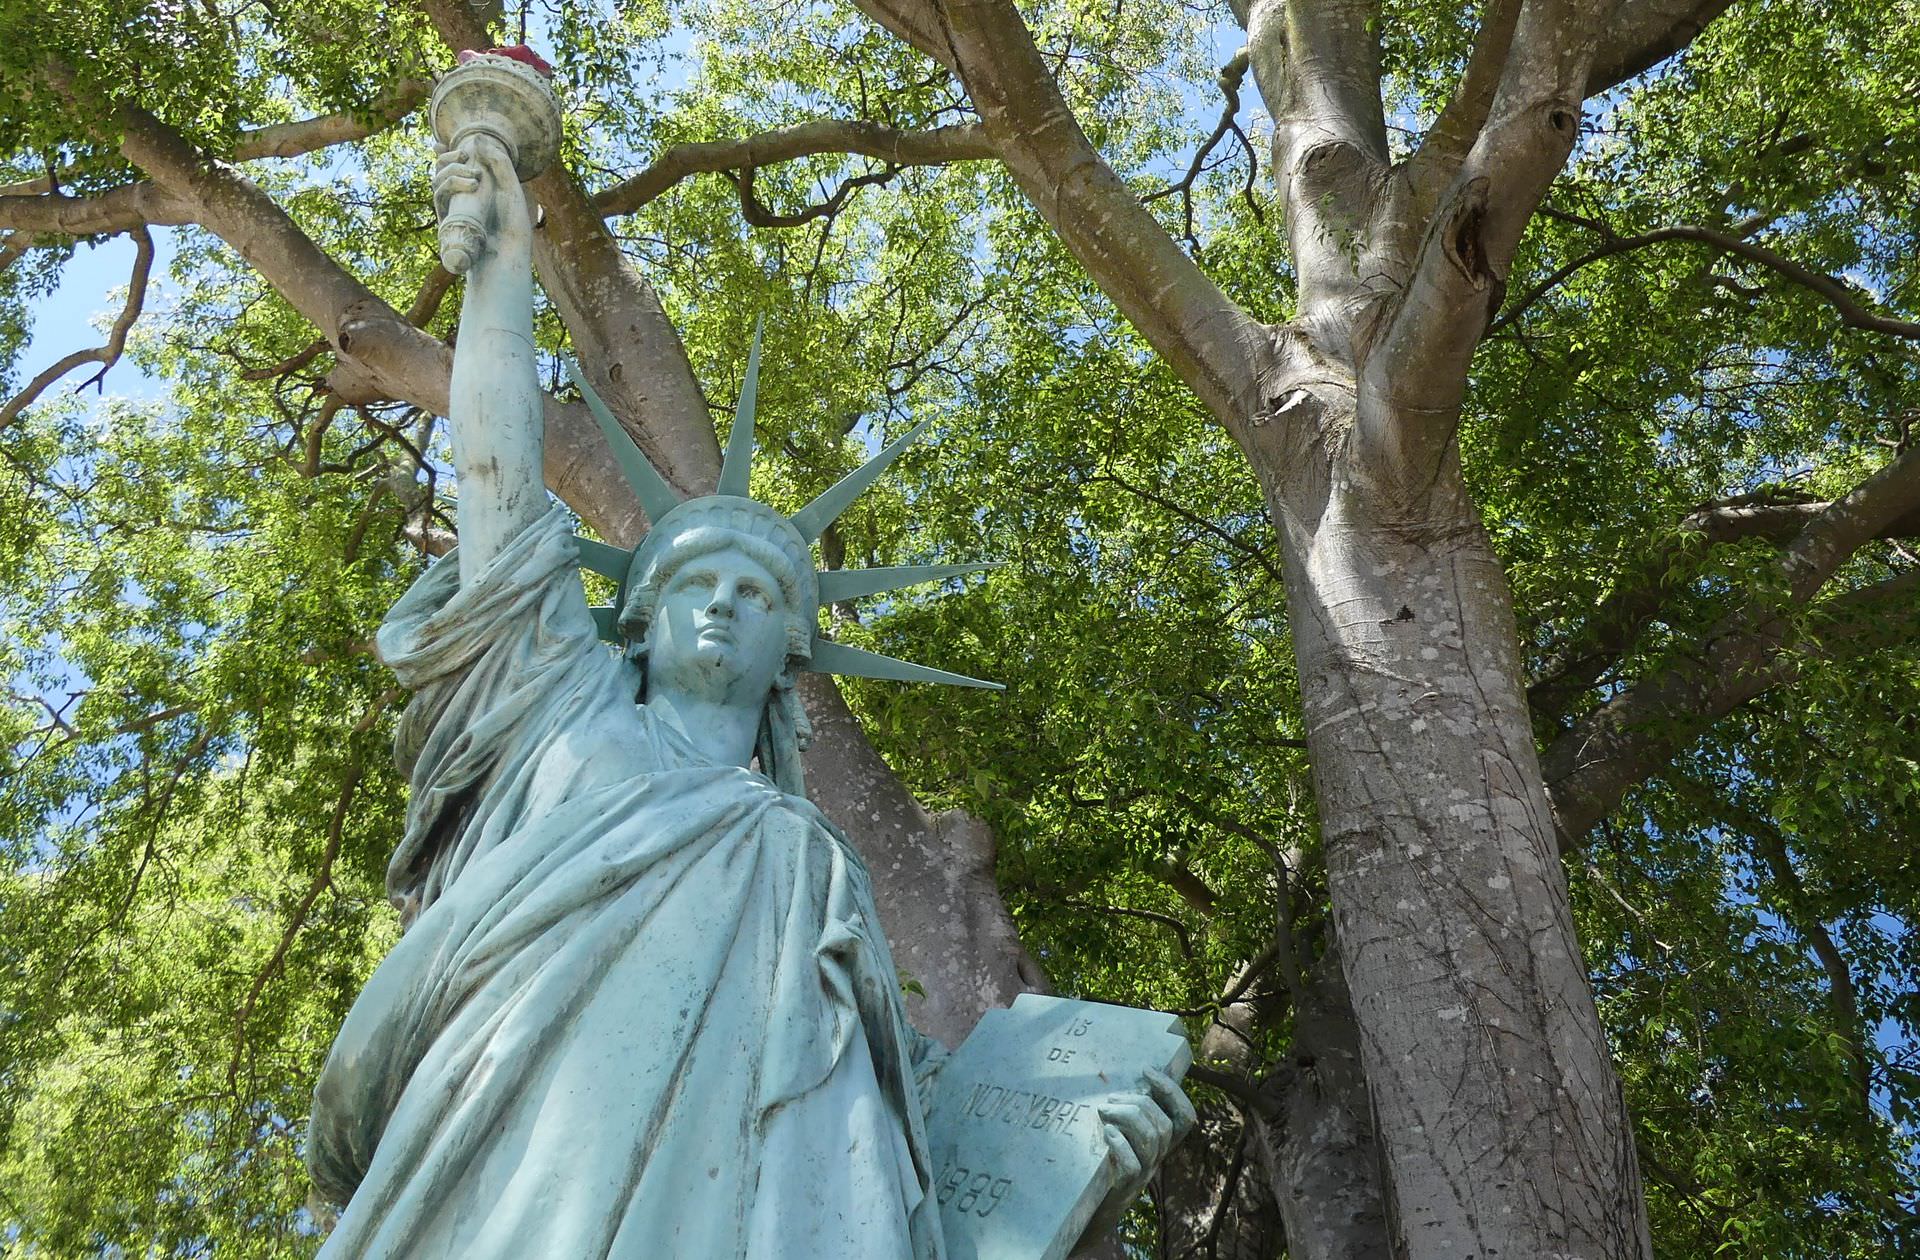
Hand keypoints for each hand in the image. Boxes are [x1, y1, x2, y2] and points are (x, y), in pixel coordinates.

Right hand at [432, 134, 531, 273]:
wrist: (509, 254)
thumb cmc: (513, 225)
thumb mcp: (511, 188)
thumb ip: (498, 161)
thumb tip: (476, 137)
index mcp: (476, 189)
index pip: (455, 167)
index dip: (444, 154)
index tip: (439, 143)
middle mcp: (462, 198)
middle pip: (441, 171)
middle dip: (447, 158)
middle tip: (463, 155)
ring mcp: (453, 209)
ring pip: (438, 180)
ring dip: (452, 170)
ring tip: (475, 177)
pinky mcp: (447, 220)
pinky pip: (440, 195)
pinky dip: (451, 183)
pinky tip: (471, 183)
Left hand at [1073, 1068, 1196, 1251]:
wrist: (1085, 1212)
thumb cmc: (1100, 1164)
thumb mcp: (1119, 1136)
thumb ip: (1124, 1114)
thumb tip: (1114, 1078)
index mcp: (1160, 1143)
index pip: (1184, 1117)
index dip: (1172, 1091)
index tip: (1147, 1070)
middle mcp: (1156, 1159)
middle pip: (1164, 1125)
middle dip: (1139, 1103)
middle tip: (1111, 1097)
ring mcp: (1143, 1175)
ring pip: (1152, 1140)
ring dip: (1127, 1117)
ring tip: (1104, 1110)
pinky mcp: (1124, 1189)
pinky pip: (1133, 1166)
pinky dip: (1121, 1145)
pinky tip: (1107, 1133)